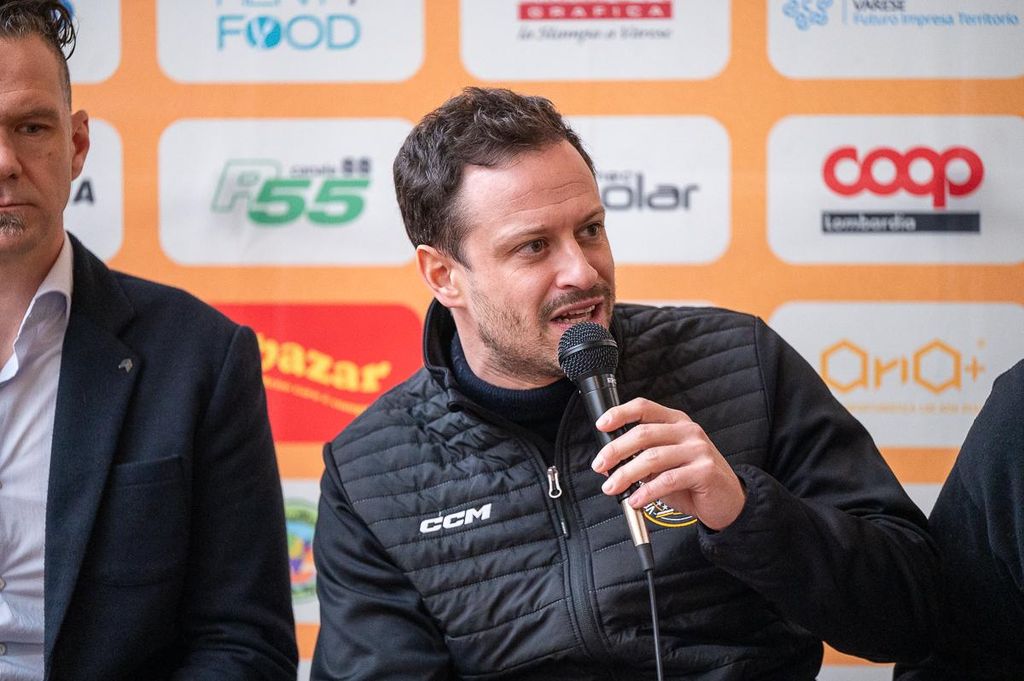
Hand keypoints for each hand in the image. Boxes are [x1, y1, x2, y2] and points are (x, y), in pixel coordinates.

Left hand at [591, 398, 745, 530]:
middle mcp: (688, 431)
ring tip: (612, 487)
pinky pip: (668, 479)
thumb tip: (609, 464)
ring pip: (652, 457)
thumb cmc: (692, 481)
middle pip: (643, 434)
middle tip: (600, 466)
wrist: (728, 502)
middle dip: (615, 450)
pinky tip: (636, 499)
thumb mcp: (664, 465)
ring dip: (626, 474)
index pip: (644, 408)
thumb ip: (641, 459)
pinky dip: (647, 491)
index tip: (601, 425)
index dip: (620, 414)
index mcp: (676, 422)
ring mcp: (698, 449)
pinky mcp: (705, 471)